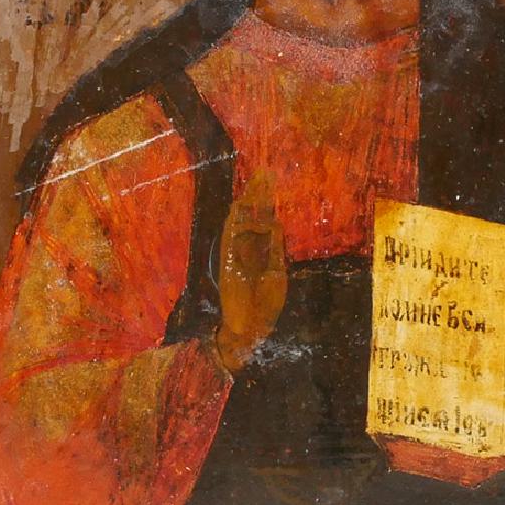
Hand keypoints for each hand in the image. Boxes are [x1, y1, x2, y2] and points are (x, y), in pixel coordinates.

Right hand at [216, 170, 286, 373]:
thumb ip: (274, 249)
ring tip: (253, 183)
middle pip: (252, 216)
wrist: (250, 330)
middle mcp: (247, 250)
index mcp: (260, 252)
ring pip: (240, 223)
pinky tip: (237, 208)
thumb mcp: (276, 273)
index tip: (269, 185)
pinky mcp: (228, 264)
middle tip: (263, 173)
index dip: (266, 203)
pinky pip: (229, 239)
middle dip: (257, 196)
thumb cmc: (264, 306)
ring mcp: (236, 256)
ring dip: (246, 204)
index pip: (263, 220)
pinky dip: (233, 223)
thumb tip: (274, 223)